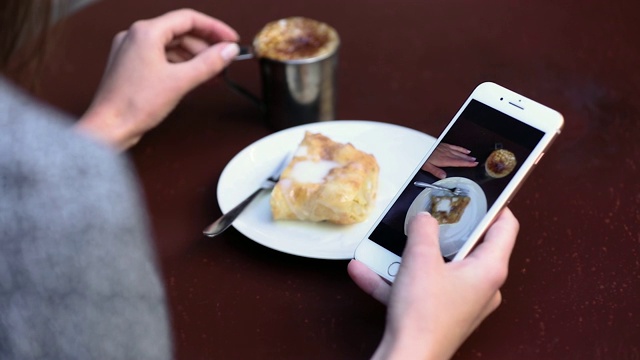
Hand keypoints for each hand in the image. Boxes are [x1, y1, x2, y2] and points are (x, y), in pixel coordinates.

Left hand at [76, 9, 239, 149]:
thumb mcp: (180, 81)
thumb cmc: (132, 105)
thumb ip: (209, 63)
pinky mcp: (132, 67)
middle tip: (224, 59)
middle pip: (181, 32)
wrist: (109, 127)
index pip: (188, 19)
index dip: (214, 28)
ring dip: (195, 58)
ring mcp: (132, 51)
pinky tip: (195, 78)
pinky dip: (181, 66)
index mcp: (145, 32)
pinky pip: (163, 59)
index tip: (231, 40)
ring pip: (172, 46)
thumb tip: (228, 50)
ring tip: (213, 73)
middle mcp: (136, 37)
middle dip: (206, 46)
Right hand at [348, 208, 518, 358]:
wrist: (408, 357)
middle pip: (469, 246)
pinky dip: (397, 279)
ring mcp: (462, 302)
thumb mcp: (420, 259)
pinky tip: (365, 270)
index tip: (478, 191)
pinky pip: (421, 288)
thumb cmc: (423, 313)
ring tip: (389, 242)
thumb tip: (425, 217)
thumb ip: (424, 229)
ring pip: (440, 268)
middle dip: (443, 230)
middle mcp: (482, 286)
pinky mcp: (441, 315)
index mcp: (489, 269)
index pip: (505, 227)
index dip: (494, 205)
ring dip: (411, 256)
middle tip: (428, 212)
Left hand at [421, 143, 477, 178]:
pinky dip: (461, 149)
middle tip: (476, 161)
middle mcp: (446, 154)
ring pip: (459, 152)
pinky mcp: (444, 145)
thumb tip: (443, 176)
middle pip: (460, 157)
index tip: (474, 164)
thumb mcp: (427, 166)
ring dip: (466, 155)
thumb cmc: (423, 156)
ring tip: (473, 157)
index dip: (467, 163)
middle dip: (469, 160)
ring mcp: (446, 149)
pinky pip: (455, 146)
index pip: (458, 162)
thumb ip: (435, 171)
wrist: (421, 146)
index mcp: (444, 160)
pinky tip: (465, 150)